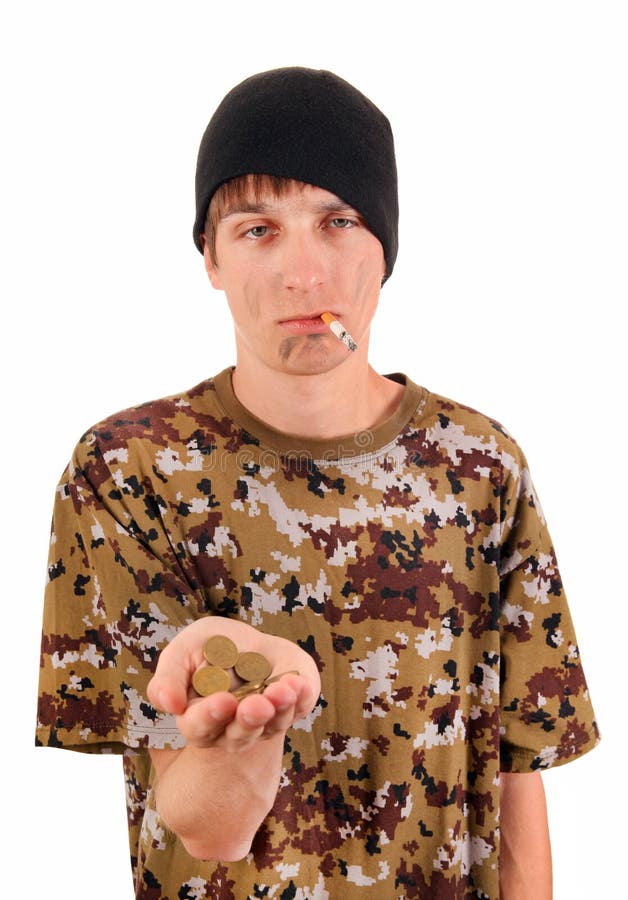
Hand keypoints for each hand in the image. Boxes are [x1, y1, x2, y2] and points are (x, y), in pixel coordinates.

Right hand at [147, 617, 320, 750]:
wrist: (247, 641)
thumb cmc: (209, 647)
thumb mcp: (183, 652)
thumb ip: (168, 678)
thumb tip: (170, 704)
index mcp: (200, 720)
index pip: (200, 728)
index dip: (210, 716)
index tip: (222, 701)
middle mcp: (233, 729)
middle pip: (239, 736)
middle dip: (249, 720)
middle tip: (257, 705)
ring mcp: (266, 722)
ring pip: (272, 725)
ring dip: (279, 708)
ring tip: (283, 689)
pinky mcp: (293, 706)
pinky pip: (300, 707)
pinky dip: (301, 696)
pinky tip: (298, 683)